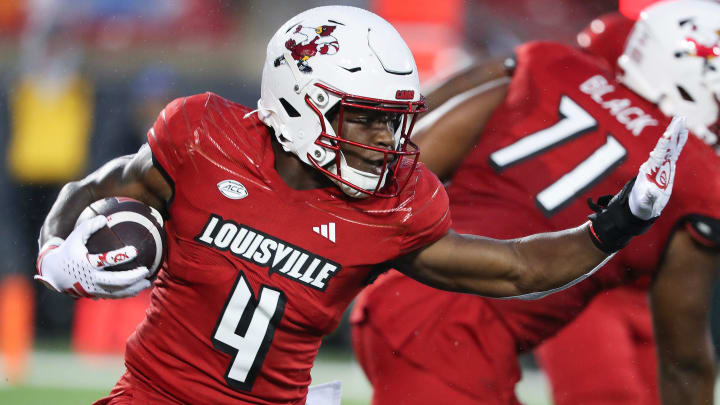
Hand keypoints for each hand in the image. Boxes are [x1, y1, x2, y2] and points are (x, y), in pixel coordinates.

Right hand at [35, 215, 151, 298]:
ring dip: (133, 288)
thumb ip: (88, 227)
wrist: (54, 274)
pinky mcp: (96, 295)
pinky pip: (114, 296)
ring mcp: (94, 289)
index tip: (134, 250)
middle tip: (145, 270)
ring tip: (147, 282)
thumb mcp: (74, 237)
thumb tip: (104, 218)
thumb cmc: (68, 251)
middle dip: (132, 277)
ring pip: (117, 292)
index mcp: (86, 264)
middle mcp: (91, 279)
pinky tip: (139, 287)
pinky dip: (127, 293)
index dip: (121, 256)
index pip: (106, 260)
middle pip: (115, 281)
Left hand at [629, 116, 687, 219]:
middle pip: (664, 146)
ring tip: (681, 120)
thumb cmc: (641, 207)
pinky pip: (673, 152)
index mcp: (650, 172)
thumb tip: (653, 190)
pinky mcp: (665, 168)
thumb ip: (649, 198)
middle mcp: (654, 165)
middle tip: (679, 119)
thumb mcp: (645, 205)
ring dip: (675, 134)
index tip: (668, 134)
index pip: (658, 155)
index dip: (664, 145)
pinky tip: (682, 134)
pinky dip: (678, 143)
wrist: (639, 208)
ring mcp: (660, 165)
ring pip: (669, 147)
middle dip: (671, 133)